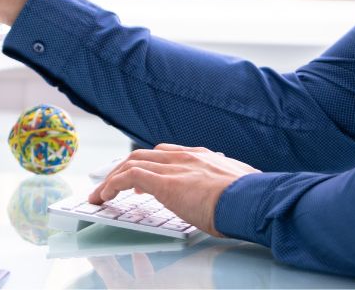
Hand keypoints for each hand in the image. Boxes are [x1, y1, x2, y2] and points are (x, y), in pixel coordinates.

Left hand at [89, 144, 260, 236]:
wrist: (253, 200)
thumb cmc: (253, 199)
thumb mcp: (241, 185)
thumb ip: (231, 184)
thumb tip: (240, 190)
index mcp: (203, 157)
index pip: (167, 153)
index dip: (151, 164)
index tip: (143, 180)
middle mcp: (185, 156)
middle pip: (144, 154)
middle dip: (125, 168)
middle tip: (113, 184)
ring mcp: (174, 167)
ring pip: (132, 162)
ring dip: (112, 177)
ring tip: (101, 194)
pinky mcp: (164, 182)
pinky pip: (128, 177)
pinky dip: (111, 185)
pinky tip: (104, 196)